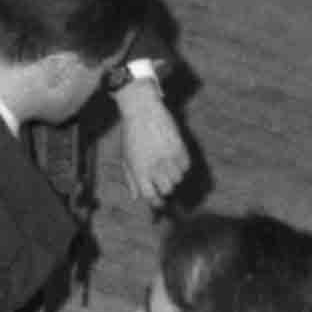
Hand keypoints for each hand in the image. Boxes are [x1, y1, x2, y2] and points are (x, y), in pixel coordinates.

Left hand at [112, 83, 192, 209]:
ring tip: (166, 164)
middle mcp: (154, 167)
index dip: (156, 202)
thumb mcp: (126, 157)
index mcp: (139, 171)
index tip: (159, 202)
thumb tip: (135, 198)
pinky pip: (186, 165)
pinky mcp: (179, 147)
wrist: (142, 109)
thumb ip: (130, 179)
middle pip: (167, 189)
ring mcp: (168, 158)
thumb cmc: (131, 134)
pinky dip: (181, 165)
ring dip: (173, 175)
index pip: (150, 196)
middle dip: (165, 187)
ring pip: (178, 178)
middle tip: (162, 179)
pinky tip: (173, 156)